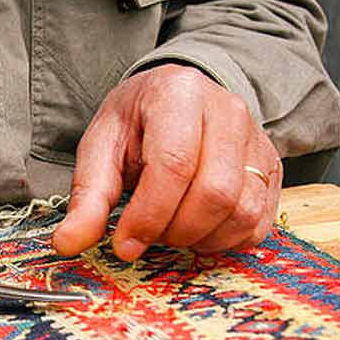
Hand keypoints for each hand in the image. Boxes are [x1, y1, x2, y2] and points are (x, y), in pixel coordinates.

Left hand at [53, 64, 281, 259]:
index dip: (148, 215)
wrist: (178, 98)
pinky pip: (259, 222)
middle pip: (215, 193)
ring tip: (172, 229)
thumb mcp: (101, 147)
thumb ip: (88, 196)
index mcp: (178, 95)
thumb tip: (68, 243)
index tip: (124, 244)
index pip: (173, 165)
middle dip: (175, 230)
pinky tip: (198, 230)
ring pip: (242, 211)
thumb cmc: (136, 122)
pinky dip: (225, 241)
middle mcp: (228, 111)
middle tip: (149, 234)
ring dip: (201, 239)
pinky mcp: (272, 168)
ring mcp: (256, 139)